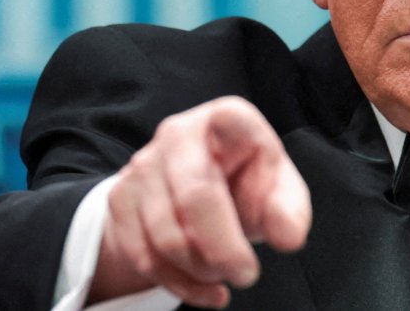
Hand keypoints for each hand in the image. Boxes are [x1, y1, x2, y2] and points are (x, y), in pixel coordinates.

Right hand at [89, 96, 310, 307]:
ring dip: (199, 269)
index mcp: (225, 118)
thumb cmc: (248, 184)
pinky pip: (143, 255)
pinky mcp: (120, 198)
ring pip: (164, 235)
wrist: (200, 192)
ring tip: (225, 275)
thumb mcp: (280, 191)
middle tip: (246, 275)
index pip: (226, 155)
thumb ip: (289, 210)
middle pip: (193, 199)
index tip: (264, 251)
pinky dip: (178, 283)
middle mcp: (177, 133)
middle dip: (221, 250)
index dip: (244, 208)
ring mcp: (142, 165)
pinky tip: (206, 290)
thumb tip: (287, 238)